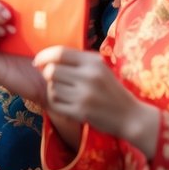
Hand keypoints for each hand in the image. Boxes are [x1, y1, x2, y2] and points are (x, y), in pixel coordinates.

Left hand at [34, 46, 159, 154]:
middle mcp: (89, 77)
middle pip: (51, 71)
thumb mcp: (100, 68)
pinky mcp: (81, 112)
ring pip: (52, 88)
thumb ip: (78, 61)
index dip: (43, 56)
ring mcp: (84, 95)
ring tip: (66, 93)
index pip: (60, 53)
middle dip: (48, 75)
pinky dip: (56, 103)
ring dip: (53, 90)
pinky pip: (55, 104)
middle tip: (55, 80)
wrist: (131, 116)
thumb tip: (47, 57)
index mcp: (93, 62)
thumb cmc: (112, 90)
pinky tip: (66, 103)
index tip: (37, 61)